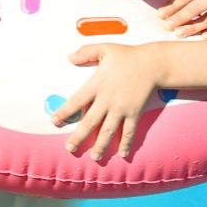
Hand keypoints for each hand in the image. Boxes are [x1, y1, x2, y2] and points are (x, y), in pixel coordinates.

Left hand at [51, 44, 160, 161]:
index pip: (76, 101)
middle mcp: (108, 100)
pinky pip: (129, 131)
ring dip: (101, 145)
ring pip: (108, 131)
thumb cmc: (127, 56)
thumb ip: (86, 52)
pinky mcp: (135, 113)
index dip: (65, 112)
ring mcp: (122, 108)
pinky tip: (122, 154)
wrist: (153, 63)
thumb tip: (69, 57)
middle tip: (69, 149)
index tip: (54, 122)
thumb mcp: (104, 49)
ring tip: (94, 157)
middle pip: (90, 122)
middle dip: (79, 137)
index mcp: (97, 84)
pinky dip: (126, 143)